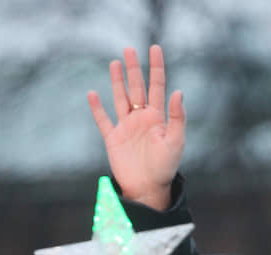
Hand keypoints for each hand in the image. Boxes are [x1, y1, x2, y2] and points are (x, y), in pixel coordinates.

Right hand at [87, 45, 184, 210]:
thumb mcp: (176, 142)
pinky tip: (92, 94)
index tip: (155, 48)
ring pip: (121, 98)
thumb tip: (178, 92)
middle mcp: (142, 118)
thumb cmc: (166, 167)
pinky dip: (97, 108)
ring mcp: (127, 127)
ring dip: (118, 82)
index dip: (156, 67)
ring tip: (115, 63)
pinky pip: (103, 120)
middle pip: (137, 88)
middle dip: (134, 69)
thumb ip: (177, 117)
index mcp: (158, 117)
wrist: (148, 188)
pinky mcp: (113, 139)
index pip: (157, 86)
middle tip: (129, 49)